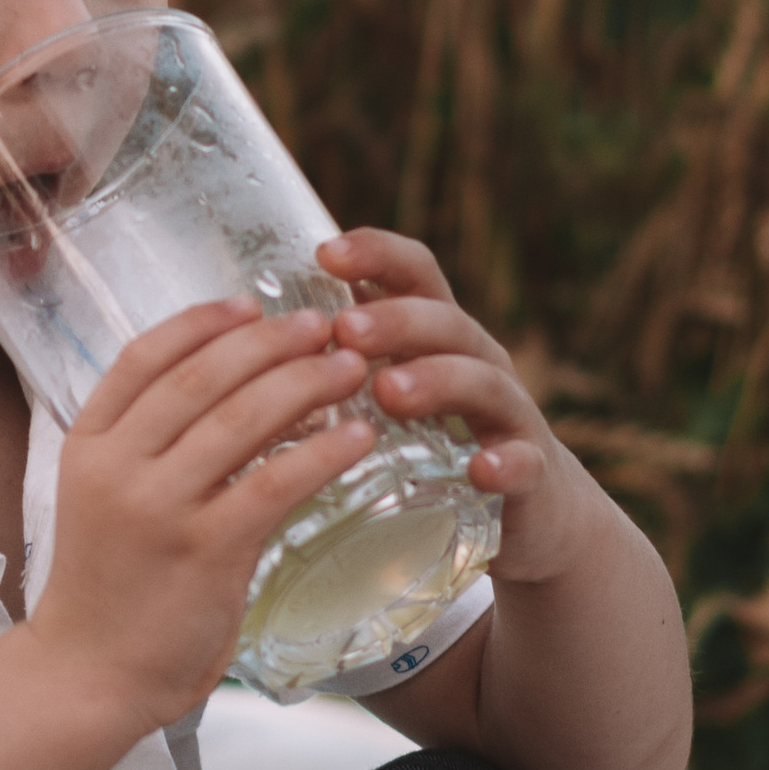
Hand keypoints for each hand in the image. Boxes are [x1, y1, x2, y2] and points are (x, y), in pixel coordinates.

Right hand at [28, 298, 377, 728]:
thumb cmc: (108, 589)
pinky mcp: (205, 551)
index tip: (251, 302)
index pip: (143, 357)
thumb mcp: (103, 500)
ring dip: (306, 383)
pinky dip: (322, 452)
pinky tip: (357, 437)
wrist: (88, 674)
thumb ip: (147, 448)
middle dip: (271, 341)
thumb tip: (229, 393)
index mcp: (87, 444)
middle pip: (202, 375)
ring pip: (243, 418)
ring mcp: (159, 507)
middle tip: (322, 325)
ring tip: (350, 367)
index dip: (202, 321)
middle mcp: (118, 466)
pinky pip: (275, 482)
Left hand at [317, 229, 591, 587]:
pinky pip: (524, 463)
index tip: (325, 253)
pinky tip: (479, 469)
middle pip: (444, 321)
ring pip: (483, 382)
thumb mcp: (388, 397)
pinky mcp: (531, 475)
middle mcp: (476, 361)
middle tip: (345, 330)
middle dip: (395, 319)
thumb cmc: (436, 446)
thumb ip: (336, 368)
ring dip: (437, 380)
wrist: (532, 517)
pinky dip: (505, 462)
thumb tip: (236, 344)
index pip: (413, 273)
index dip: (375, 254)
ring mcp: (508, 415)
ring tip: (388, 391)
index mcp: (434, 336)